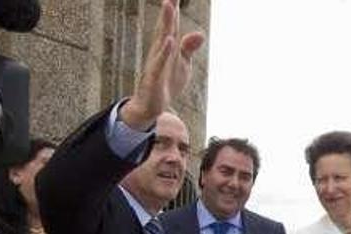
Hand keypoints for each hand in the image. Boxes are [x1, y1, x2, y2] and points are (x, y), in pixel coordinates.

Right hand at [120, 0, 204, 130]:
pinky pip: (159, 63)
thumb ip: (189, 48)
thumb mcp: (182, 65)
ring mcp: (155, 65)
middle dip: (169, 12)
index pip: (171, 26)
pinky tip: (169, 41)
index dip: (173, 11)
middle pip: (165, 29)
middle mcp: (158, 52)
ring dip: (165, 25)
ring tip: (170, 8)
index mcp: (166, 48)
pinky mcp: (154, 79)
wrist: (151, 107)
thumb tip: (200, 34)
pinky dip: (164, 52)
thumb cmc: (166, 82)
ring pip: (161, 42)